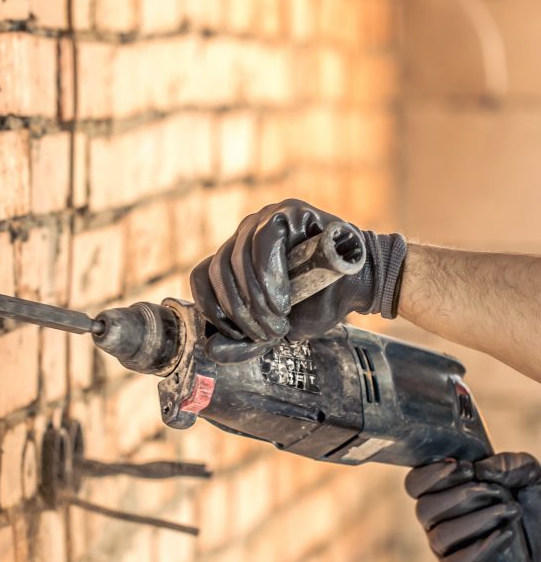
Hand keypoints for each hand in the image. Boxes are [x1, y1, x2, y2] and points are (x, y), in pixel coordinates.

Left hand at [189, 198, 406, 361]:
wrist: (359, 288)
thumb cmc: (317, 304)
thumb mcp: (275, 330)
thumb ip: (244, 340)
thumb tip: (211, 350)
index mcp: (233, 259)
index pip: (201, 277)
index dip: (210, 308)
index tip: (234, 333)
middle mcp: (243, 235)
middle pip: (218, 271)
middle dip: (239, 310)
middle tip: (266, 333)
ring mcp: (263, 219)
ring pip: (237, 259)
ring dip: (256, 299)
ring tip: (279, 320)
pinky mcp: (287, 211)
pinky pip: (263, 241)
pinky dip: (269, 277)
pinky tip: (283, 299)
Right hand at [405, 453, 540, 561]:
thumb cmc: (536, 505)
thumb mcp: (528, 475)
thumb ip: (506, 464)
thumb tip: (481, 470)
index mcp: (442, 492)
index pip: (415, 485)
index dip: (431, 475)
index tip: (463, 467)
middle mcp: (438, 521)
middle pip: (424, 510)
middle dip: (460, 497)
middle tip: (495, 492)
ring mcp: (448, 550)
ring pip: (440, 537)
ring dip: (475, 522)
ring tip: (508, 512)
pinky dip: (481, 550)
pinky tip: (505, 536)